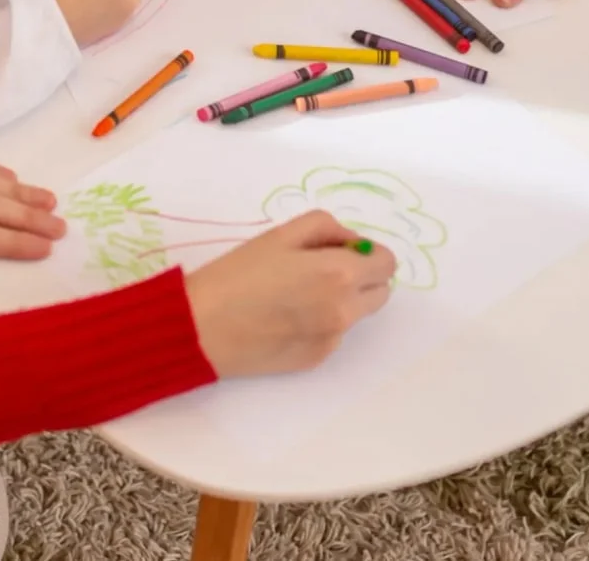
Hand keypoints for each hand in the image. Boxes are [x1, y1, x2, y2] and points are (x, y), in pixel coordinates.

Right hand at [183, 211, 396, 376]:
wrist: (202, 328)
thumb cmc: (236, 274)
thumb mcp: (280, 234)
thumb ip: (326, 229)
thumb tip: (352, 243)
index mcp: (339, 274)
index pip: (386, 263)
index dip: (367, 253)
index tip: (342, 251)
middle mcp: (344, 311)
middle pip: (380, 292)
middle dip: (361, 278)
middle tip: (321, 271)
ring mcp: (332, 340)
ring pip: (356, 314)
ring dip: (341, 301)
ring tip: (295, 295)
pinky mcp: (316, 359)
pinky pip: (333, 334)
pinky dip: (320, 323)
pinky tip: (284, 318)